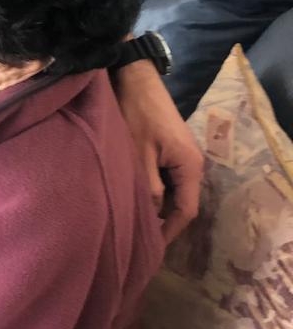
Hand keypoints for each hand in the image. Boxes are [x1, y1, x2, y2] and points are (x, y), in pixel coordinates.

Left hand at [114, 60, 203, 243]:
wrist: (135, 79)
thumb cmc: (136, 114)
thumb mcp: (138, 154)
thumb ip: (148, 187)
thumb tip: (152, 216)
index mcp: (190, 166)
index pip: (186, 211)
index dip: (169, 231)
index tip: (151, 248)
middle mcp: (192, 164)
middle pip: (182, 203)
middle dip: (163, 222)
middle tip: (139, 240)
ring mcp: (182, 156)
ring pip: (173, 192)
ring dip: (157, 207)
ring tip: (135, 225)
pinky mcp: (170, 150)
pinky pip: (166, 179)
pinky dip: (154, 191)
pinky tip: (136, 200)